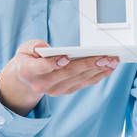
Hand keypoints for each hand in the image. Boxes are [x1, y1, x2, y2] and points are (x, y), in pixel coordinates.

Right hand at [0, 39, 118, 116]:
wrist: (25, 80)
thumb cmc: (27, 60)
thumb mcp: (24, 48)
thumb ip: (33, 46)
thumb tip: (46, 47)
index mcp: (29, 71)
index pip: (42, 68)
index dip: (54, 63)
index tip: (65, 57)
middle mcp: (43, 84)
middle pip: (67, 73)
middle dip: (87, 64)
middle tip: (104, 57)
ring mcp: (55, 90)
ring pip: (79, 79)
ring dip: (98, 71)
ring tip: (111, 62)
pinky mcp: (66, 91)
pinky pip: (84, 83)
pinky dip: (97, 76)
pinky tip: (107, 68)